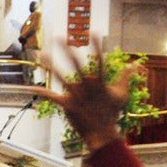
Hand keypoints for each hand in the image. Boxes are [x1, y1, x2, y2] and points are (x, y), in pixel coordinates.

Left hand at [23, 37, 131, 152]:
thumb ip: (125, 77)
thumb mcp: (121, 94)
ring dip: (50, 66)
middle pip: (75, 64)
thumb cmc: (111, 114)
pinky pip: (52, 97)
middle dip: (67, 50)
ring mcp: (76, 96)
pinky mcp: (67, 106)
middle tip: (59, 37)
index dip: (96, 46)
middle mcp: (87, 87)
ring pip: (60, 77)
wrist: (102, 135)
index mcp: (100, 82)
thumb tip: (134, 64)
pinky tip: (32, 88)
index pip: (98, 60)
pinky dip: (42, 93)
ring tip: (42, 54)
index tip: (93, 32)